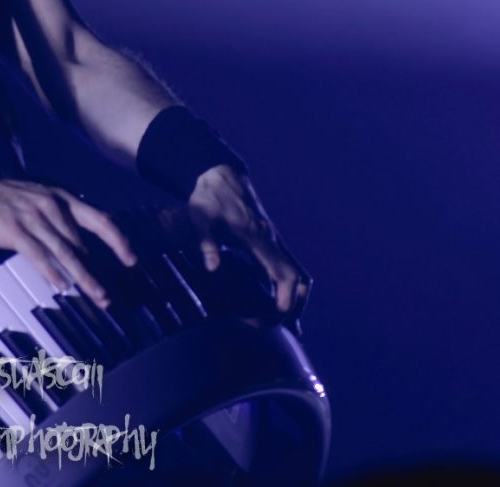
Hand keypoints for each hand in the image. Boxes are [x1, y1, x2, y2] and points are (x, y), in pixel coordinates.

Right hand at [0, 179, 136, 308]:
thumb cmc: (6, 199)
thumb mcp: (39, 199)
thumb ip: (60, 218)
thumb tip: (80, 248)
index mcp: (62, 198)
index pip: (99, 219)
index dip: (117, 240)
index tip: (131, 260)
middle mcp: (52, 206)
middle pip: (83, 243)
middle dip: (97, 271)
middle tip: (106, 295)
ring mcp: (33, 217)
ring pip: (65, 252)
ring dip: (82, 277)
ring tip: (94, 296)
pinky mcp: (15, 230)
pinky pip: (38, 255)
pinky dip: (51, 272)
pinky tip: (61, 286)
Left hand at [186, 164, 311, 321]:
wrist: (218, 172)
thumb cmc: (207, 197)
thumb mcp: (200, 218)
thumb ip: (207, 242)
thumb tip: (212, 267)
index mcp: (258, 238)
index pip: (284, 273)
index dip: (286, 296)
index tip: (279, 316)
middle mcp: (271, 240)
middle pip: (299, 277)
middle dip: (297, 304)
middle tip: (285, 327)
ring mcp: (272, 238)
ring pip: (296, 272)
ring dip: (295, 296)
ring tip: (285, 321)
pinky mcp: (267, 238)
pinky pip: (286, 265)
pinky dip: (287, 285)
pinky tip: (276, 299)